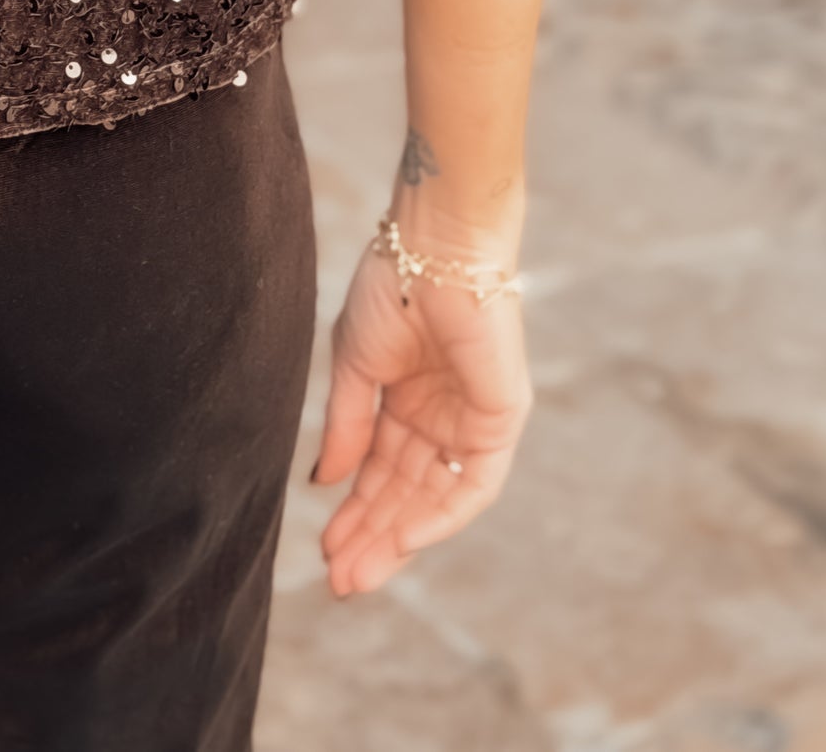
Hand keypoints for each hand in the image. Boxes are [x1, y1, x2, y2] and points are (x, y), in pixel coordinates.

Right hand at [309, 229, 531, 596]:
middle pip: (406, 493)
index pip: (380, 471)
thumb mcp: (354, 364)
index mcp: (404, 399)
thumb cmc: (390, 285)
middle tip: (340, 580)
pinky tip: (406, 537)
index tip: (324, 549)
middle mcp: (440, 417)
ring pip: (435, 497)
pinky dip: (442, 515)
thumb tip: (324, 483)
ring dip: (399, 536)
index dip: (354, 511)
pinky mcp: (501, 418)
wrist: (432, 246)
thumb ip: (345, 426)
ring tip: (359, 571)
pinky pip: (474, 483)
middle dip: (373, 536)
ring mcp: (472, 420)